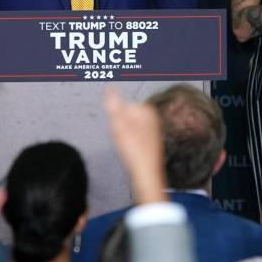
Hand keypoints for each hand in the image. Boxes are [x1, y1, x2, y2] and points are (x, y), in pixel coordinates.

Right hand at [103, 87, 166, 204]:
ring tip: (128, 147)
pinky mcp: (150, 141)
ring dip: (124, 136)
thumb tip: (109, 87)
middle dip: (120, 126)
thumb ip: (113, 105)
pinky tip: (132, 152)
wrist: (146, 174)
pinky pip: (134, 137)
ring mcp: (152, 129)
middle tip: (123, 141)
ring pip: (128, 127)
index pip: (121, 107)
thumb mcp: (118, 125)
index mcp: (146, 110)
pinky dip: (130, 143)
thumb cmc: (134, 151)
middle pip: (125, 116)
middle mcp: (152, 117)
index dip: (115, 119)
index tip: (119, 131)